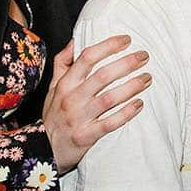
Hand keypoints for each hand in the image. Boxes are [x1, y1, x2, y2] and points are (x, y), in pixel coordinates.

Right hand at [42, 36, 150, 174]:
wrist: (42, 150)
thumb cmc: (53, 115)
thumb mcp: (52, 88)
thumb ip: (62, 64)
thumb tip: (74, 41)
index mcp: (65, 84)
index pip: (87, 58)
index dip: (109, 46)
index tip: (126, 40)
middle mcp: (72, 98)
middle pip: (103, 76)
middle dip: (127, 63)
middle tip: (144, 56)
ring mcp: (79, 118)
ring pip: (109, 98)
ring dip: (132, 86)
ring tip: (147, 78)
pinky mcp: (87, 136)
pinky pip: (110, 123)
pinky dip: (126, 113)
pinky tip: (140, 103)